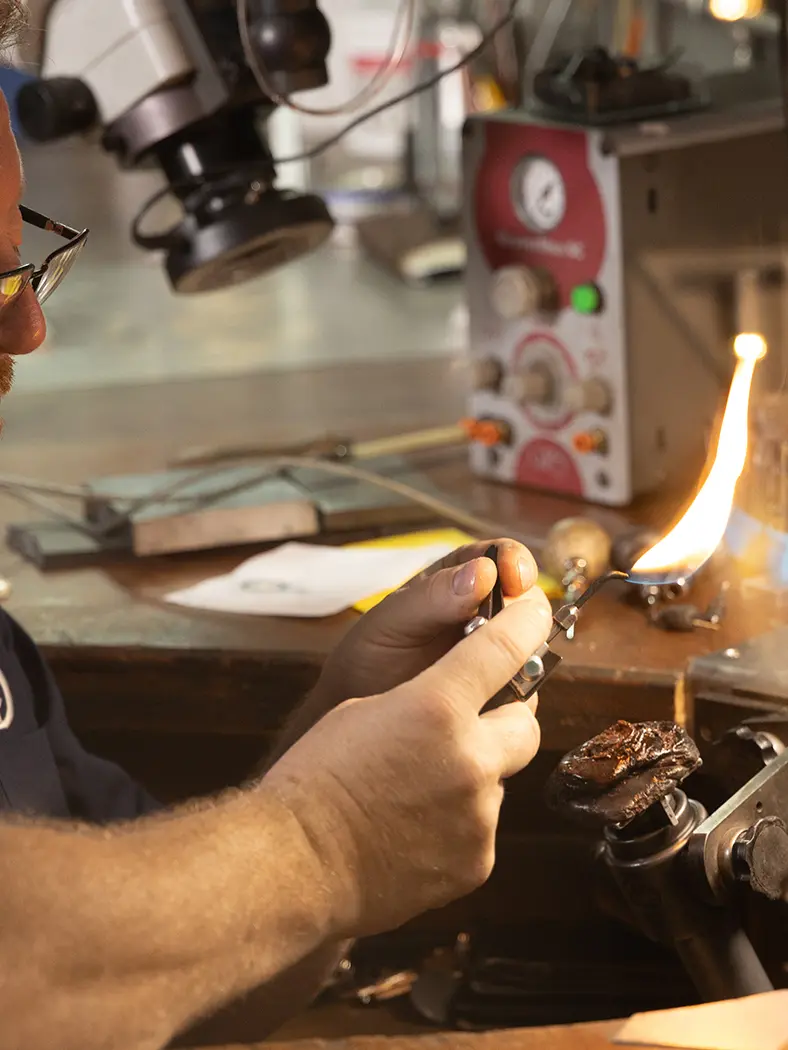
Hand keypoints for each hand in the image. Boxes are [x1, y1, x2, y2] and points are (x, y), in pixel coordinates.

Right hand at [263, 587, 551, 939]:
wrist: (296, 862)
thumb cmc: (317, 777)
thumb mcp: (364, 708)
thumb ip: (427, 697)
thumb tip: (464, 697)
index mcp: (436, 707)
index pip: (506, 649)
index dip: (526, 624)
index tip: (534, 615)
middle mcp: (470, 758)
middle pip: (526, 721)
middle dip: (506, 717)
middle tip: (472, 723)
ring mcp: (478, 815)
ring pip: (501, 777)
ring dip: (475, 774)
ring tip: (420, 787)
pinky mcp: (477, 861)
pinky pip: (483, 827)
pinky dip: (460, 821)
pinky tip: (417, 826)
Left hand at [314, 539, 539, 709]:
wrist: (355, 712)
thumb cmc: (368, 657)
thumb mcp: (392, 621)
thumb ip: (433, 597)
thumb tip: (484, 574)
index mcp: (458, 579)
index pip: (502, 557)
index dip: (515, 563)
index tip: (515, 579)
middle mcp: (485, 613)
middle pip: (529, 602)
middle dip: (524, 616)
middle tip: (502, 636)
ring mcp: (496, 654)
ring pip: (534, 647)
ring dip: (522, 658)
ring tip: (486, 673)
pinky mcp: (501, 692)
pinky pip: (527, 689)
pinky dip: (516, 693)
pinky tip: (488, 700)